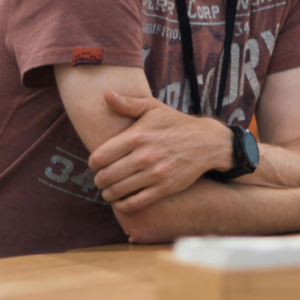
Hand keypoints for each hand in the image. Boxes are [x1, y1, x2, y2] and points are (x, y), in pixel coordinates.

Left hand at [89, 91, 232, 212]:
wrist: (207, 142)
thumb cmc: (176, 123)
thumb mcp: (154, 108)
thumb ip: (128, 103)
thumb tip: (106, 94)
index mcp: (137, 136)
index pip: (100, 156)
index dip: (93, 163)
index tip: (96, 163)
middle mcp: (144, 156)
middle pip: (106, 176)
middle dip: (98, 180)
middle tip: (101, 178)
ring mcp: (155, 174)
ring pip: (117, 191)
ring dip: (107, 193)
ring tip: (109, 189)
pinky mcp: (164, 188)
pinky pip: (134, 203)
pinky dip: (122, 205)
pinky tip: (121, 200)